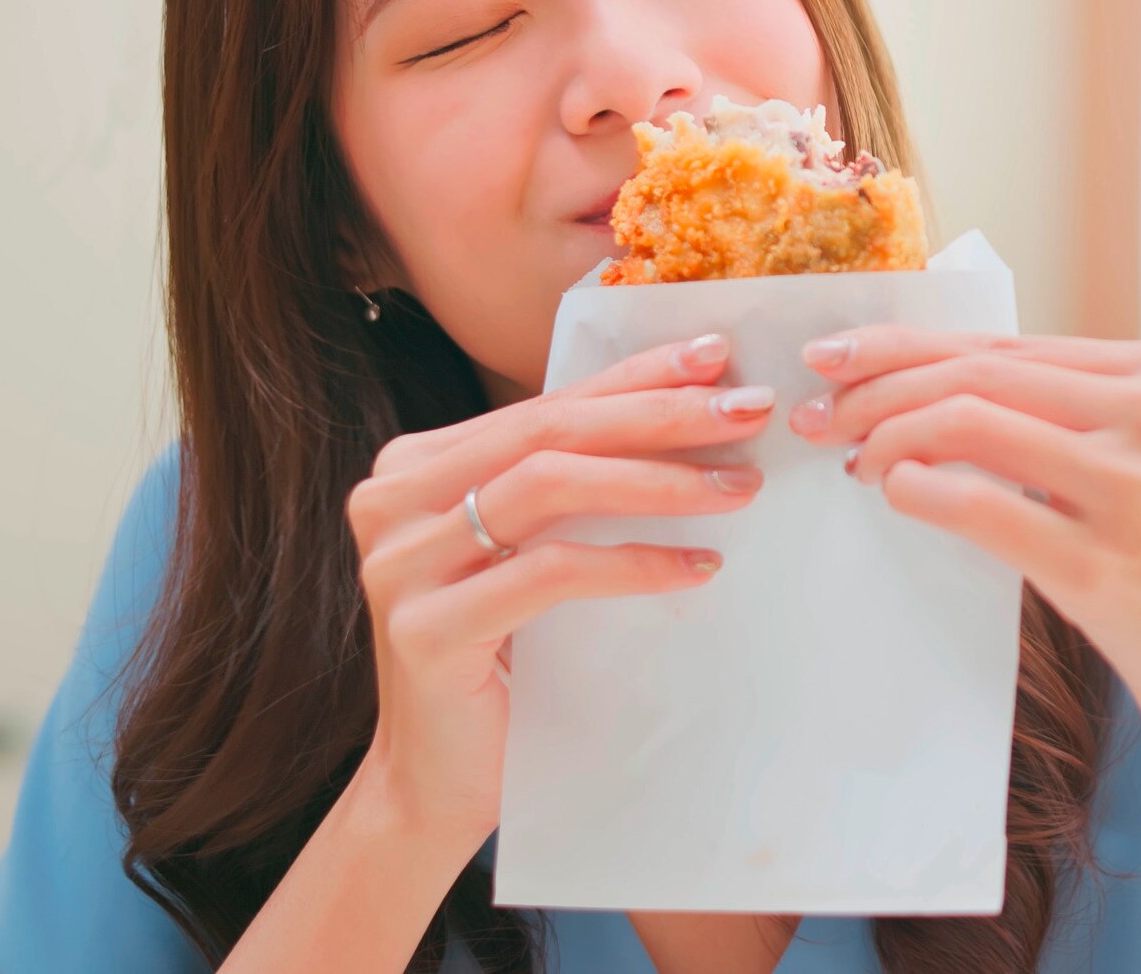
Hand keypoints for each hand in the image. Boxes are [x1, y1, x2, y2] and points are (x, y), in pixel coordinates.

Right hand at [343, 333, 773, 854]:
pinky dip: (632, 563)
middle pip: (548, 433)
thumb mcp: (527, 553)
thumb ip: (567, 485)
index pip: (545, 404)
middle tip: (747, 410)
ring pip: (546, 487)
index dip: (635, 376)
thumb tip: (692, 415)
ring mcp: (399, 564)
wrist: (436, 783)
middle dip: (658, 414)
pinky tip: (698, 567)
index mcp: (415, 465)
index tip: (718, 358)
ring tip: (739, 486)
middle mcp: (392, 500)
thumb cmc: (503, 660)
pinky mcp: (426, 629)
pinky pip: (549, 573)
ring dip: (656, 481)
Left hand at [789, 328, 1140, 755]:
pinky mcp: (1108, 564)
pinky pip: (983, 507)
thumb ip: (1074, 412)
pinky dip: (922, 490)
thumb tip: (933, 385)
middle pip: (979, 373)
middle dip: (879, 387)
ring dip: (889, 438)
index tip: (836, 358)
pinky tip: (893, 493)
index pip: (1008, 344)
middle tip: (818, 414)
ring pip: (971, 424)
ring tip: (853, 463)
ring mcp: (1137, 487)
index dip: (907, 346)